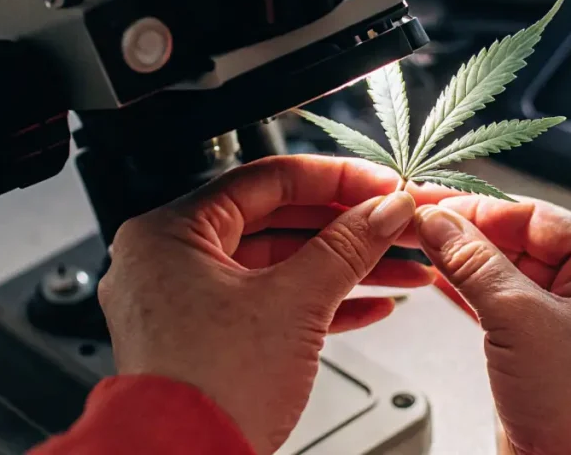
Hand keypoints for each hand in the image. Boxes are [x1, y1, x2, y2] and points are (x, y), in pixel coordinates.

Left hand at [98, 155, 448, 453]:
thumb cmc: (208, 392)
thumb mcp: (294, 304)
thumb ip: (347, 247)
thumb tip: (384, 211)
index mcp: (172, 234)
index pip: (268, 179)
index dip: (337, 179)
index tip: (382, 185)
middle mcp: (171, 260)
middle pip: (279, 222)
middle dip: (349, 229)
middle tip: (396, 225)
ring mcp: (188, 301)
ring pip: (281, 265)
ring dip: (345, 267)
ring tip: (399, 269)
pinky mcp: (209, 338)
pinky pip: (272, 302)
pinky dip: (321, 302)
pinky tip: (372, 304)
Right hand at [415, 196, 570, 454]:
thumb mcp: (521, 321)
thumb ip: (475, 264)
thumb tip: (439, 223)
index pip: (536, 216)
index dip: (479, 210)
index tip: (433, 205)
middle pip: (520, 240)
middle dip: (467, 233)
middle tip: (417, 222)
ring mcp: (569, 316)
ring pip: (507, 270)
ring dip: (463, 260)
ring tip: (418, 243)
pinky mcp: (542, 344)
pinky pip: (502, 302)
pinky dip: (469, 290)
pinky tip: (437, 276)